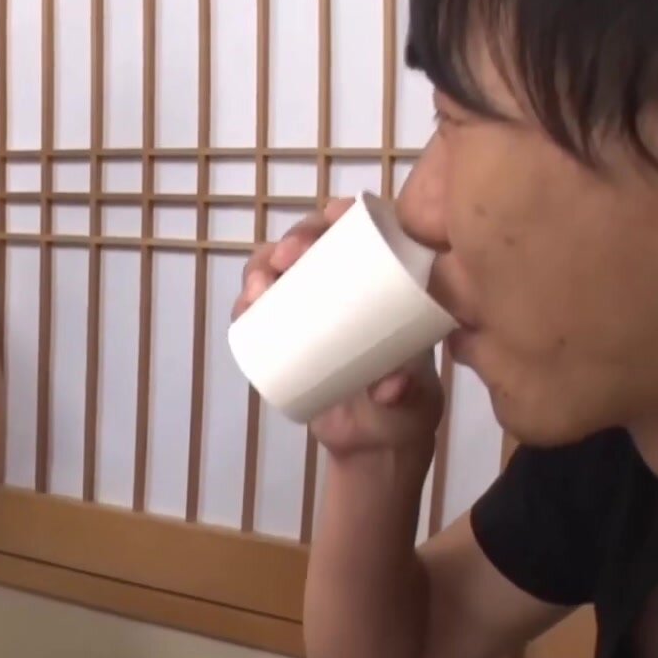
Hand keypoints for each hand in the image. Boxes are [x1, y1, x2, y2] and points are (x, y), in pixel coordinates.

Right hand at [234, 198, 442, 458]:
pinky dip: (247, 302)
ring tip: (258, 288)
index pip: (367, 229)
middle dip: (296, 238)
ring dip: (263, 266)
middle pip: (318, 241)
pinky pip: (261, 307)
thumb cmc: (405, 409)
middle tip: (286, 258)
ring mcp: (313, 307)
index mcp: (388, 284)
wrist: (374, 443)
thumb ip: (407, 391)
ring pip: (282, 269)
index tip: (333, 219)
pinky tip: (244, 307)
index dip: (346, 214)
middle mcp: (347, 286)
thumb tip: (390, 386)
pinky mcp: (286, 332)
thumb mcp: (413, 398)